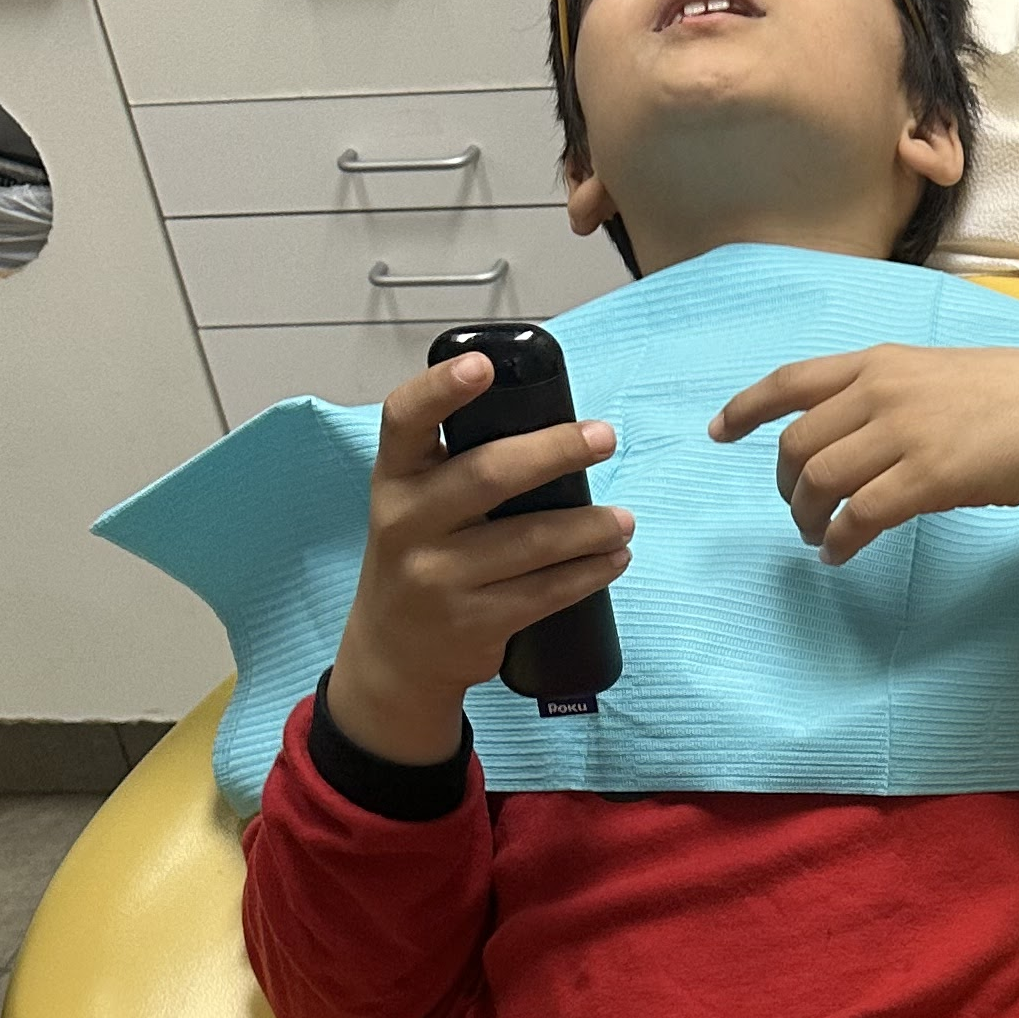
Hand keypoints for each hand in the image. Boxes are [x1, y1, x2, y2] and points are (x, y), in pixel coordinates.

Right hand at [323, 349, 632, 766]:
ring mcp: (438, 576)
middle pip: (487, 474)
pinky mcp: (473, 622)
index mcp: (394, 477)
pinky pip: (546, 592)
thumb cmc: (422, 555)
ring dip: (590, 526)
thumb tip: (557, 426)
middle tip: (604, 437)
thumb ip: (458, 464)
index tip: (484, 365)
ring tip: (624, 519)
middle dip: (555, 452)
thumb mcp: (417, 503)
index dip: (440, 388)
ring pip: (531, 540)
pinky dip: (590, 572)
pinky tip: (614, 558)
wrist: (394, 652)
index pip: (404, 419)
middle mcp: (407, 522)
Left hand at [709, 344, 1018, 585]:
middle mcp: (882, 391)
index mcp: (881, 362)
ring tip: (820, 538)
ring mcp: (904, 433)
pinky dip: (840, 541)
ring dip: (808, 518)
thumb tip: (855, 430)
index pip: (791, 380)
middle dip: (786, 485)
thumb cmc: (1016, 399)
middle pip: (797, 443)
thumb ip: (892, 393)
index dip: (747, 408)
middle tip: (798, 512)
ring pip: (819, 481)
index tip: (721, 431)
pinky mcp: (927, 477)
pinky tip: (842, 555)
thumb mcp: (941, 375)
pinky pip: (860, 516)